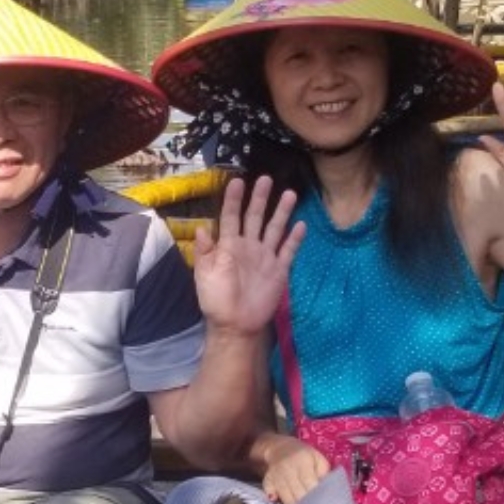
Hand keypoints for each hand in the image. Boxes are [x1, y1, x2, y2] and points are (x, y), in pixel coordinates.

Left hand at [193, 176, 305, 336]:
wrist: (235, 325)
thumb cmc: (216, 299)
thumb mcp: (205, 274)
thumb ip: (206, 252)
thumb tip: (202, 228)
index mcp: (229, 246)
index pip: (231, 217)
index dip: (233, 200)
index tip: (237, 181)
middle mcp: (249, 247)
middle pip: (255, 217)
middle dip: (260, 198)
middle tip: (266, 179)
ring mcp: (265, 257)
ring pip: (275, 229)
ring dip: (281, 212)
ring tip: (289, 193)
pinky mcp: (279, 270)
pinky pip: (288, 250)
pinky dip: (295, 238)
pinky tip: (301, 224)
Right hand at [253, 432, 330, 503]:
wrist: (281, 449)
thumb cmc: (305, 457)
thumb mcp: (318, 459)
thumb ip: (325, 474)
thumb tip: (328, 490)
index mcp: (303, 462)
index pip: (310, 484)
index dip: (316, 498)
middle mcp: (288, 469)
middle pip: (298, 494)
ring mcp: (276, 475)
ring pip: (286, 498)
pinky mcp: (267, 481)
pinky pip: (271, 495)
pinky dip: (277, 503)